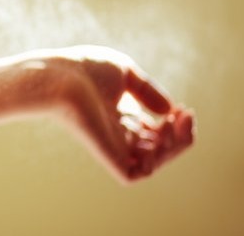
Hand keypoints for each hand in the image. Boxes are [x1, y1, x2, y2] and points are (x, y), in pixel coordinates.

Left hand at [44, 45, 194, 182]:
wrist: (59, 77)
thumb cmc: (85, 69)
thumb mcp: (125, 72)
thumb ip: (148, 91)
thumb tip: (170, 111)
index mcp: (120, 115)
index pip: (154, 131)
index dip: (175, 124)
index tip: (183, 109)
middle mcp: (118, 133)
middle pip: (159, 148)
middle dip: (181, 135)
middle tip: (185, 115)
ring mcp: (113, 145)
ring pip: (155, 162)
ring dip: (176, 146)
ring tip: (175, 122)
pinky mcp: (107, 156)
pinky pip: (138, 174)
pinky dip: (158, 160)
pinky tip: (159, 136)